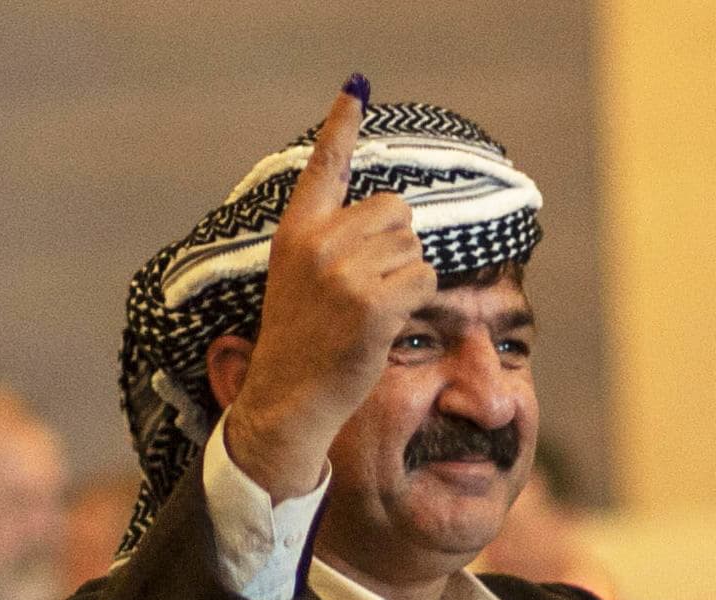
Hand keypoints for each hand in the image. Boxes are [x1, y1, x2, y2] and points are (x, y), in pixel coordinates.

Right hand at [217, 90, 435, 498]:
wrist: (289, 395)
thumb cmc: (304, 338)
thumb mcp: (300, 275)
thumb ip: (332, 238)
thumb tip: (391, 211)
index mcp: (297, 230)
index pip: (325, 165)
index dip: (342, 124)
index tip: (356, 88)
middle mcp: (318, 242)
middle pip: (396, 209)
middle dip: (398, 244)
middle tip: (371, 284)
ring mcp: (345, 271)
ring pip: (415, 246)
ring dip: (409, 274)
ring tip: (375, 306)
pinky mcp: (373, 303)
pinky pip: (425, 279)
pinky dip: (418, 299)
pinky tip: (389, 321)